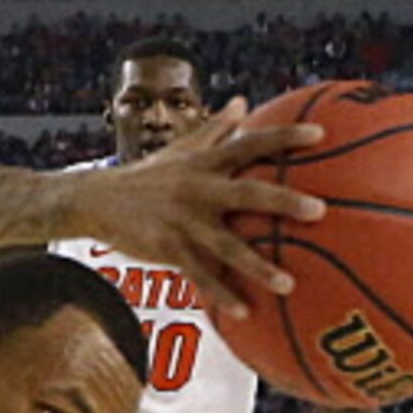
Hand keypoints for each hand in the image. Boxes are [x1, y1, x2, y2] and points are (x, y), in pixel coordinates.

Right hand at [69, 100, 324, 318]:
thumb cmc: (146, 175)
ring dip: (257, 266)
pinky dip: (220, 293)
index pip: (249, 144)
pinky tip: (244, 311)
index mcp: (204, 162)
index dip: (284, 138)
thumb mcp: (179, 149)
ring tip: (288, 284)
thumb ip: (215, 128)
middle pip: (246, 193)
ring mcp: (181, 220)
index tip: (321, 137)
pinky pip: (197, 274)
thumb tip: (243, 101)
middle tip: (319, 211)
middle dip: (283, 201)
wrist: (92, 199)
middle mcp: (196, 188)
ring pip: (225, 245)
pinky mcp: (165, 247)